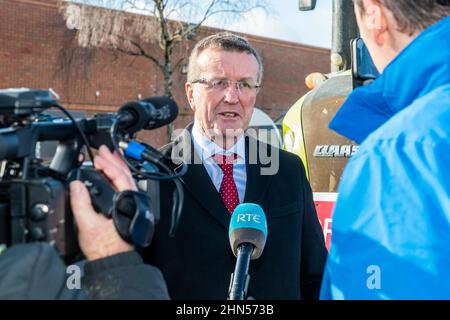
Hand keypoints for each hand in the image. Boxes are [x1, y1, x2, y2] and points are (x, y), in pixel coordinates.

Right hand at [70, 145, 136, 259]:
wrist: (113, 260)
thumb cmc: (105, 247)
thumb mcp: (87, 225)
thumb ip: (81, 203)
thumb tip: (77, 185)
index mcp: (126, 202)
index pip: (119, 176)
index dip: (108, 165)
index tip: (97, 157)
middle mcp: (133, 201)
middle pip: (125, 175)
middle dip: (113, 160)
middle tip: (102, 149)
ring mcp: (132, 204)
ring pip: (126, 180)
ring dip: (116, 167)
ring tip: (108, 156)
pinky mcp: (128, 209)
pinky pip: (125, 187)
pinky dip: (118, 177)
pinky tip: (112, 175)